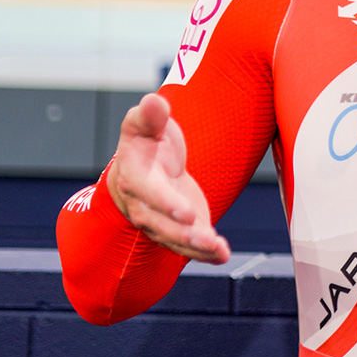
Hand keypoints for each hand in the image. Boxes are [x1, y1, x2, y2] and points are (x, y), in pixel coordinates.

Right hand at [104, 93, 230, 263]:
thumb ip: (150, 115)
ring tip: (217, 249)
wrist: (142, 166)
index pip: (148, 193)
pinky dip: (205, 254)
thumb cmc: (144, 143)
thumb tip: (153, 101)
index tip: (185, 212)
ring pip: (174, 240)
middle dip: (182, 233)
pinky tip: (222, 255)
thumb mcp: (144, 124)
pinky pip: (187, 246)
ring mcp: (160, 221)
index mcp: (135, 176)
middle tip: (204, 237)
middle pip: (159, 224)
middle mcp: (143, 205)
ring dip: (195, 248)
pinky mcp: (178, 230)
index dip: (165, 203)